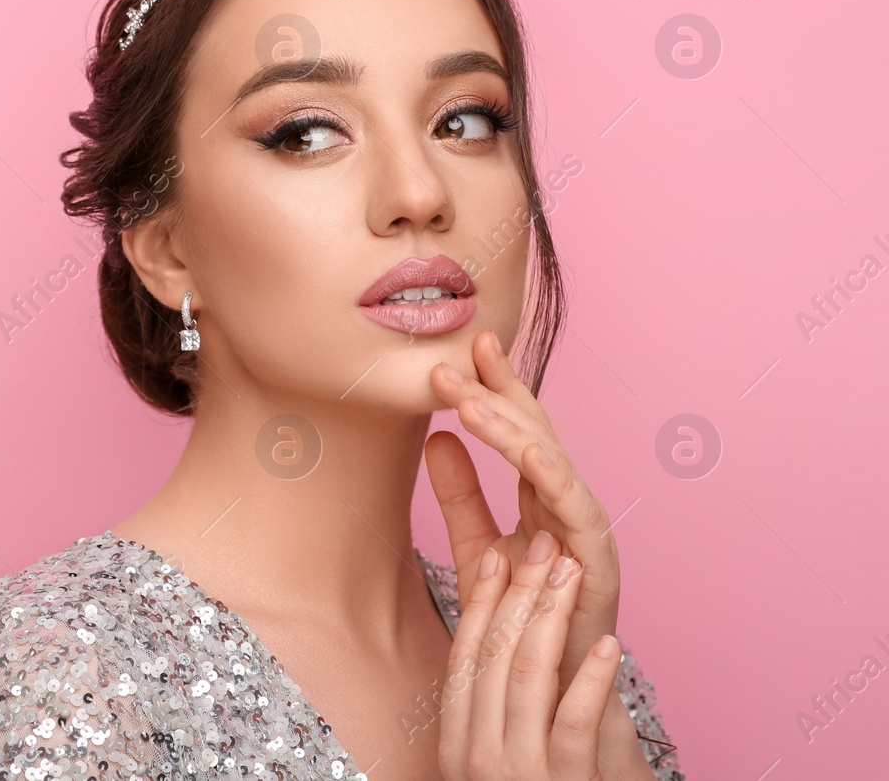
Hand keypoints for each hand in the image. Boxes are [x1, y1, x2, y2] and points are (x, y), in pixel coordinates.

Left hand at [424, 329, 619, 696]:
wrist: (554, 688)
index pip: (518, 426)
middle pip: (534, 431)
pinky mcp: (598, 559)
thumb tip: (433, 439)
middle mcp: (568, 501)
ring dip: (508, 428)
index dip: (497, 384)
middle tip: (448, 363)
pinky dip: (552, 475)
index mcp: (542, 494)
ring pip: (549, 462)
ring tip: (467, 400)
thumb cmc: (524, 620)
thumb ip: (460, 496)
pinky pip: (575, 508)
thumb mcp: (479, 549)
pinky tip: (527, 449)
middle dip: (494, 393)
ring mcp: (586, 526)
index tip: (469, 343)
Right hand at [437, 536, 622, 779]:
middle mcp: (476, 753)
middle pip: (495, 653)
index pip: (466, 654)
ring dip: (553, 615)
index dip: (482, 601)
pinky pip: (573, 721)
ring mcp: (517, 769)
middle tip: (543, 545)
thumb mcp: (495, 761)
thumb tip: (501, 639)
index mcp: (456, 742)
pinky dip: (591, 678)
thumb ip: (493, 712)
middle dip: (522, 591)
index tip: (498, 554)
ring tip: (573, 573)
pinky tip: (609, 645)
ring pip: (529, 675)